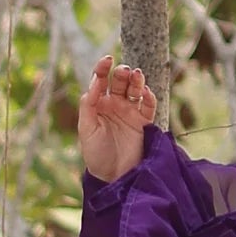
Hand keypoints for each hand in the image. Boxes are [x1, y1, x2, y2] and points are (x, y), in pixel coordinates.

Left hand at [78, 54, 156, 183]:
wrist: (113, 176)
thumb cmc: (96, 153)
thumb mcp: (86, 129)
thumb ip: (89, 105)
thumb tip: (94, 83)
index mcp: (98, 104)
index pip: (101, 81)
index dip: (103, 68)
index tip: (107, 60)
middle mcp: (115, 105)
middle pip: (120, 82)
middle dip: (122, 73)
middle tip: (125, 71)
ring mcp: (130, 113)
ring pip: (135, 90)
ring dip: (137, 81)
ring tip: (136, 75)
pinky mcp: (143, 122)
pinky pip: (148, 105)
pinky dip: (148, 97)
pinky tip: (145, 93)